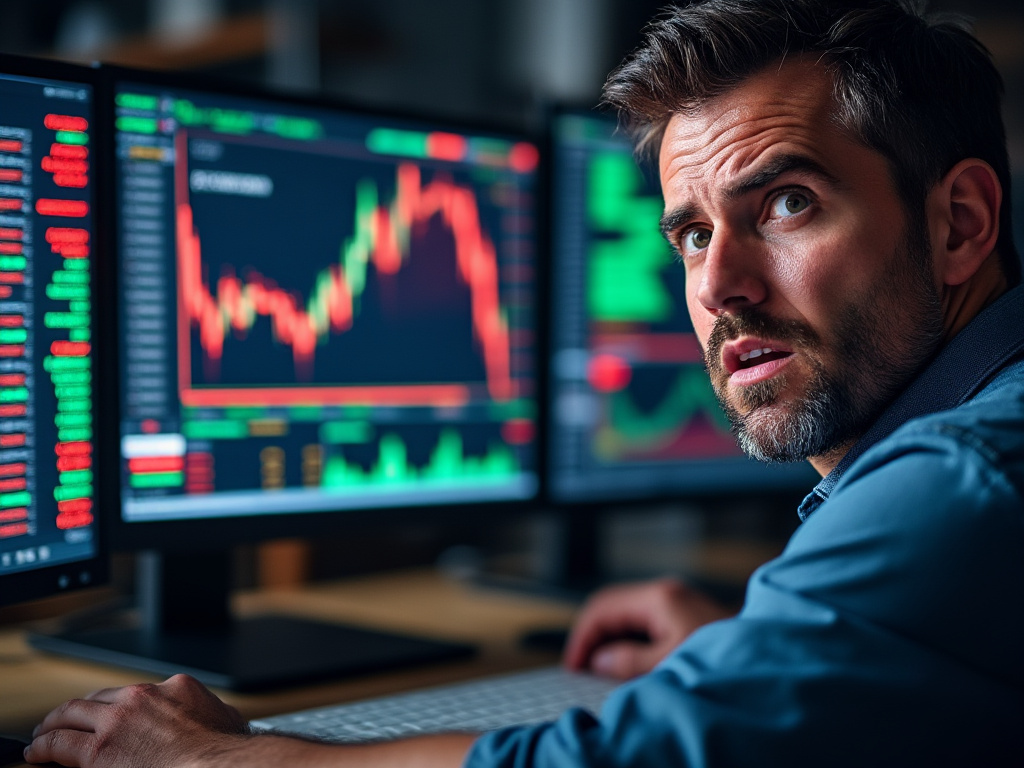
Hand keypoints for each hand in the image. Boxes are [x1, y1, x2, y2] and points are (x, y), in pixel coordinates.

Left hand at [25, 674, 250, 767]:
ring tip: (43, 733)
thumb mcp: (226, 717)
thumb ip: (214, 711)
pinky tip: (38, 753)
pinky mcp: (98, 749)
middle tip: (66, 719)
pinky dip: (44, 747)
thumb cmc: (222, 749)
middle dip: (80, 709)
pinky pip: (59, 744)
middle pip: (99, 697)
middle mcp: (142, 697)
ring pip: (72, 713)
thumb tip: (220, 714)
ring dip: (55, 722)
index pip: (136, 692)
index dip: (118, 705)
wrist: (216, 765)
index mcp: (174, 688)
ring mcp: (118, 720)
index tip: (111, 715)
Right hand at [564, 578, 735, 679]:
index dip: (582, 637)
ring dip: (611, 641)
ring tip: (602, 672)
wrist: (776, 657)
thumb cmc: (730, 658)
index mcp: (660, 597)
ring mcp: (678, 603)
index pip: (601, 607)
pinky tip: (630, 665)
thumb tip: (601, 662)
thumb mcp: (670, 664)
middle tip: (581, 669)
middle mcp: (667, 594)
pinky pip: (645, 623)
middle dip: (593, 637)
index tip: (573, 665)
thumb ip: (630, 662)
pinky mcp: (687, 616)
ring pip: (627, 616)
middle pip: (612, 607)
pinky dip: (630, 642)